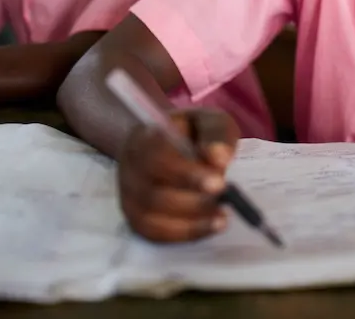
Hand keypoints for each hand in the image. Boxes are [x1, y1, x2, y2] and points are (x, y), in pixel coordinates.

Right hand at [118, 108, 240, 241]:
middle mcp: (128, 170)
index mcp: (142, 139)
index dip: (186, 174)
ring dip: (190, 223)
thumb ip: (215, 134)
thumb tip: (219, 159)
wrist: (172, 144)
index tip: (219, 182)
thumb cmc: (192, 131)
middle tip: (225, 201)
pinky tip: (210, 226)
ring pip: (151, 219)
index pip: (156, 159)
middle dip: (192, 202)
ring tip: (222, 217)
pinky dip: (184, 234)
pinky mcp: (136, 219)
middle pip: (151, 195)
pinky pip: (155, 234)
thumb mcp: (208, 120)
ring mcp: (129, 197)